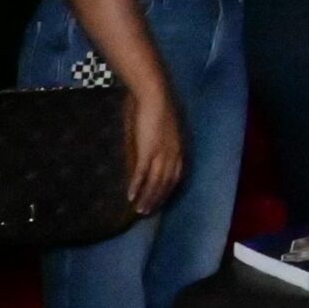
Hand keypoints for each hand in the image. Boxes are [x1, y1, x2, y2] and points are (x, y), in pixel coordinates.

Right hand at [127, 85, 183, 214]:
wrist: (154, 95)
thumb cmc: (155, 109)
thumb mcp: (159, 131)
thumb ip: (156, 145)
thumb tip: (147, 158)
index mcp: (178, 148)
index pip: (176, 176)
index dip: (168, 190)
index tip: (160, 201)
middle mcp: (173, 154)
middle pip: (167, 182)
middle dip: (157, 199)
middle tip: (147, 212)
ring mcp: (161, 153)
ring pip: (156, 182)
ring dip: (147, 197)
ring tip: (138, 210)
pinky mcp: (148, 151)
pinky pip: (142, 173)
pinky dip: (137, 186)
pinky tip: (130, 196)